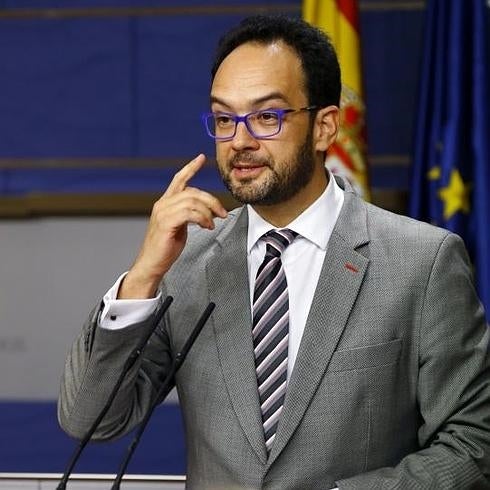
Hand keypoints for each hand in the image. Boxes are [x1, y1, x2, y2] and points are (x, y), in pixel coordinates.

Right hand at [118, 154, 227, 298]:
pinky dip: (202, 219)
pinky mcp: (166, 223)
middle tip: (222, 213)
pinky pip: (190, 213)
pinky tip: (207, 227)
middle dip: (211, 200)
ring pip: (192, 201)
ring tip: (212, 224)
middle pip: (192, 191)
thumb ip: (188, 214)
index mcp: (165, 203)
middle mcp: (162, 204)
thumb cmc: (165, 248)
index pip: (178, 179)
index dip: (190, 168)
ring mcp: (163, 213)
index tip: (200, 158)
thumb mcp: (179, 226)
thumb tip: (205, 211)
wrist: (152, 264)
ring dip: (208, 212)